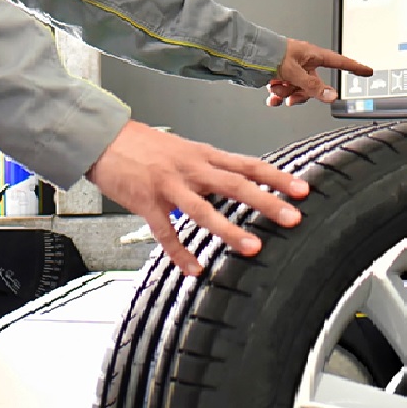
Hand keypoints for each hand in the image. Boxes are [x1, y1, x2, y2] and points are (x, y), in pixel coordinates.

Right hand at [85, 120, 307, 275]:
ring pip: (204, 210)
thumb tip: (241, 183)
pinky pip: (166, 232)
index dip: (278, 178)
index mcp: (205, 155)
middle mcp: (192, 169)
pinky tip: (194, 269)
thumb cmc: (146, 146)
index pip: (249, 165)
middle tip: (293, 218)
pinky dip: (180, 252)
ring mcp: (170, 186)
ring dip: (230, 230)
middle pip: (236, 185)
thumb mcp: (187, 150)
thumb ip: (213, 168)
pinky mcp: (146, 202)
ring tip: (253, 248)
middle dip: (267, 202)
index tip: (303, 190)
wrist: (103, 138)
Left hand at [267, 38, 372, 105]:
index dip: (354, 67)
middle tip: (291, 96)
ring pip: (298, 89)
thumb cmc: (269, 52)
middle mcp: (305, 62)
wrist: (245, 52)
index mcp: (313, 55)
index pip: (340, 62)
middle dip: (301, 93)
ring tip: (275, 88)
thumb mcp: (293, 72)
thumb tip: (331, 96)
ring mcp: (293, 70)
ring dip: (286, 93)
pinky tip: (271, 98)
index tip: (367, 71)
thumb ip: (312, 86)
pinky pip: (286, 91)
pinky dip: (278, 96)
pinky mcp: (281, 75)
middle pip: (315, 85)